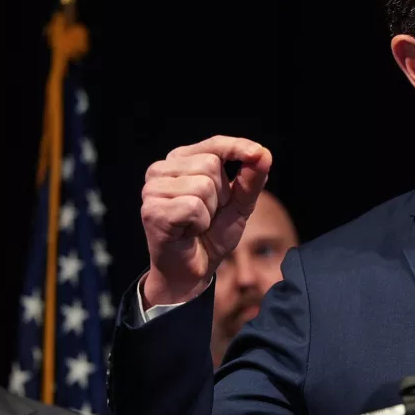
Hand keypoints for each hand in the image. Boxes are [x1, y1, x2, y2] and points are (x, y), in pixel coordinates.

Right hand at [140, 136, 271, 306]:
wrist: (194, 270)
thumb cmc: (212, 233)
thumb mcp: (239, 203)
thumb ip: (251, 179)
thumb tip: (263, 153)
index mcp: (181, 161)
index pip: (214, 143)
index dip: (237, 147)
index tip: (258, 153)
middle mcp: (161, 169)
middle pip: (210, 165)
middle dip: (220, 194)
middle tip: (207, 214)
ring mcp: (152, 189)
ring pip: (202, 186)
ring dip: (209, 211)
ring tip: (197, 223)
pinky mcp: (151, 209)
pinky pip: (192, 206)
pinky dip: (199, 223)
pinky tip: (187, 231)